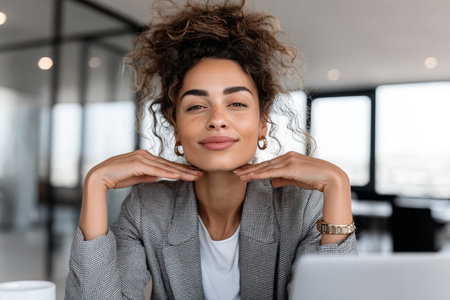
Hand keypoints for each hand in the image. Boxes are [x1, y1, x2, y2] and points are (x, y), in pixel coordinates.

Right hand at [80, 149, 202, 239]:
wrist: (99, 178)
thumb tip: (163, 176)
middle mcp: (145, 155)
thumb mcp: (138, 177)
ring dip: (181, 172)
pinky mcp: (137, 164)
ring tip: (194, 176)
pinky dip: (167, 173)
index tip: (195, 173)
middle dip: (186, 169)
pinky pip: (155, 170)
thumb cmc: (117, 178)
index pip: (167, 164)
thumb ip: (150, 175)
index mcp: (146, 157)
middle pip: (169, 164)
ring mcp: (141, 158)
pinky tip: (178, 176)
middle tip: (201, 173)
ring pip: (165, 167)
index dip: (182, 169)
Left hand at [234, 151, 352, 243]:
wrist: (331, 178)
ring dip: (250, 172)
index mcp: (288, 157)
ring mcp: (288, 161)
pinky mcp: (290, 168)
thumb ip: (284, 179)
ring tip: (238, 175)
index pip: (268, 164)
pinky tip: (249, 177)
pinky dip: (259, 175)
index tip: (244, 170)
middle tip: (235, 171)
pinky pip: (270, 173)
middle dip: (248, 168)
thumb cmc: (316, 179)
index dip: (255, 167)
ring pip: (265, 168)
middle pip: (263, 164)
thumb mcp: (296, 179)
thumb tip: (272, 182)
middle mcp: (287, 156)